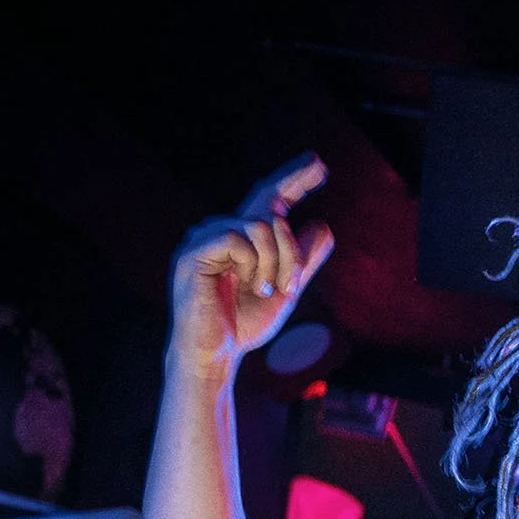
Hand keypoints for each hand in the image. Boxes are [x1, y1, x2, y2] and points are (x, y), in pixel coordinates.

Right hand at [168, 155, 334, 376]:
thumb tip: (324, 226)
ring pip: (260, 224)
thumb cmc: (243, 325)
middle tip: (290, 285)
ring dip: (275, 262)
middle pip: (271, 209)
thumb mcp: (284, 290)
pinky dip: (252, 263)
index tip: (319, 164)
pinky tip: (247, 284)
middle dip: (292, 249)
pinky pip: (238, 236)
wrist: (215, 354)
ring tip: (264, 290)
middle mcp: (222, 228)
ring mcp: (205, 236)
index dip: (294, 179)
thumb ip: (301, 260)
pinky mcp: (195, 249)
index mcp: (241, 236)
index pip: (270, 198)